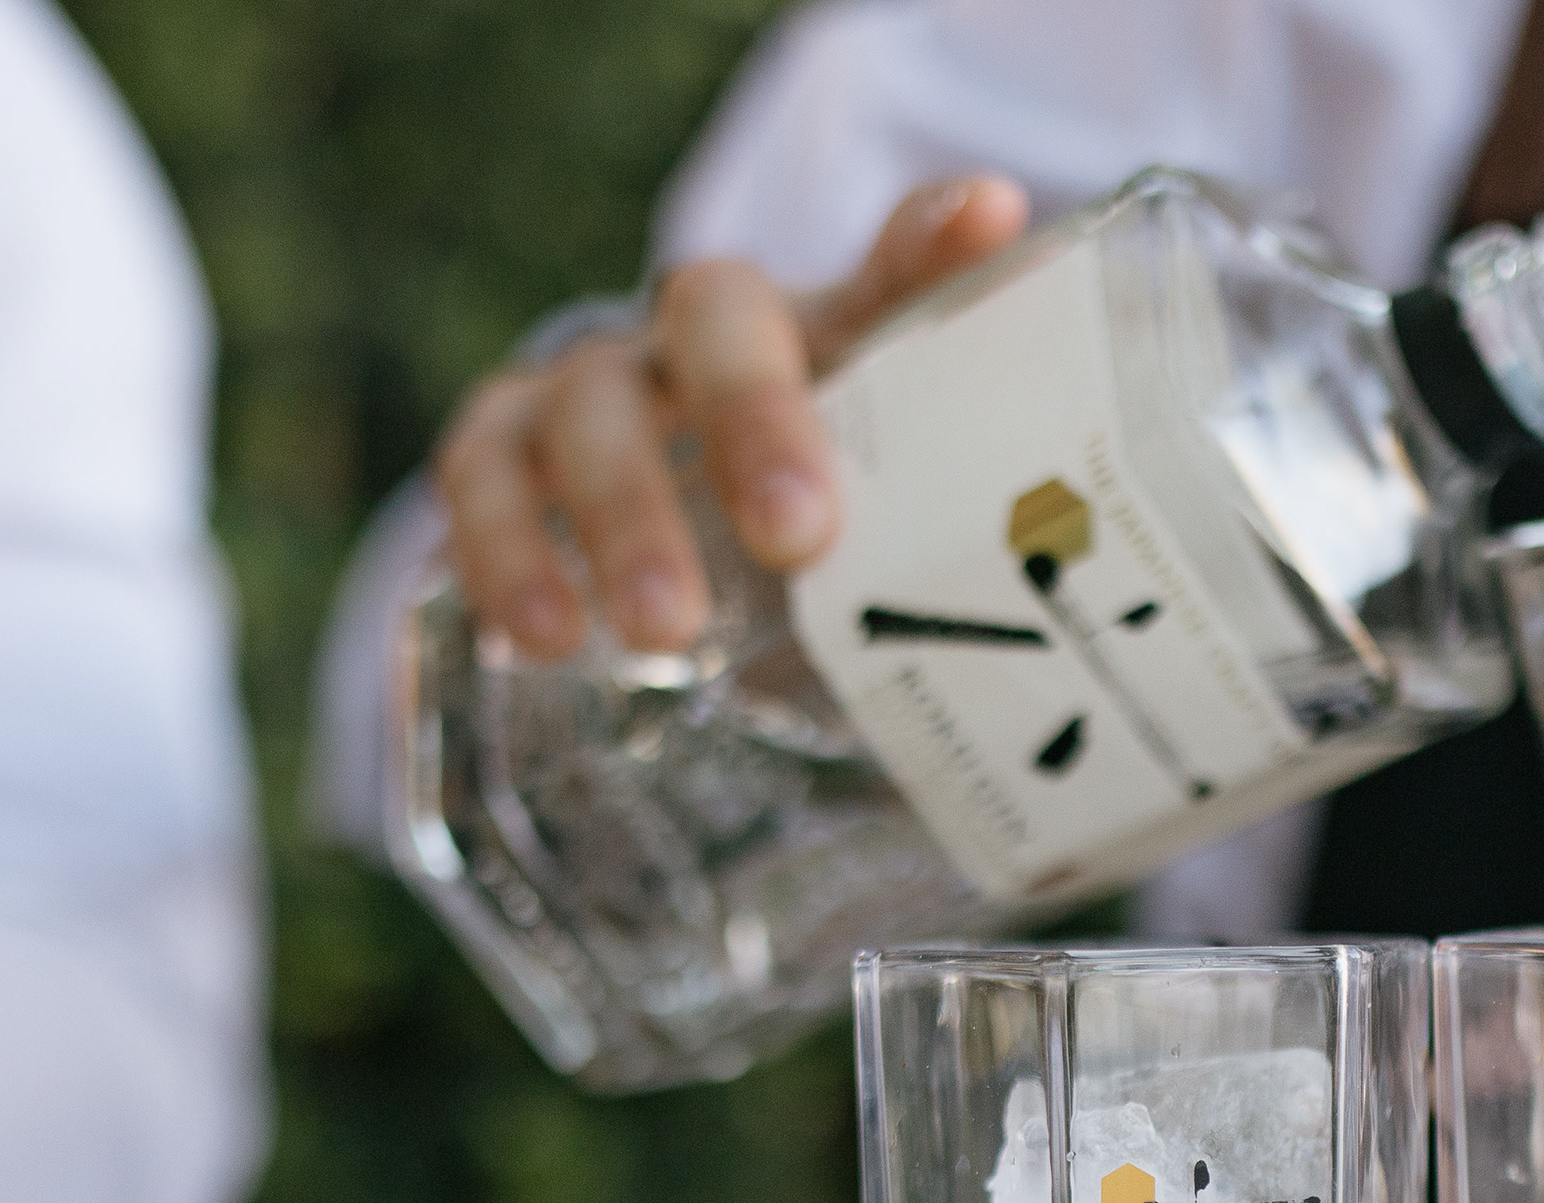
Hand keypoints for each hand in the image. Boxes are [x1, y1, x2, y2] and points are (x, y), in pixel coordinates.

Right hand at [432, 177, 1031, 660]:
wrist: (654, 543)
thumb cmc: (791, 518)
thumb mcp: (876, 511)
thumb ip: (963, 479)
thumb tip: (1065, 436)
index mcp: (822, 335)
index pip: (884, 269)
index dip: (926, 245)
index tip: (981, 225)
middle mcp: (699, 336)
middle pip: (718, 316)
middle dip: (756, 420)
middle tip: (800, 538)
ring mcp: (589, 385)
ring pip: (590, 406)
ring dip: (623, 516)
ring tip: (662, 632)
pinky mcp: (497, 451)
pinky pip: (478, 482)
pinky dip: (505, 555)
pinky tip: (540, 636)